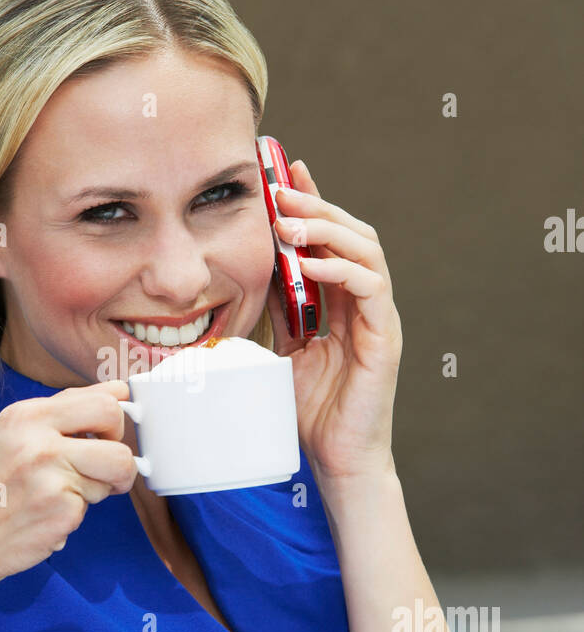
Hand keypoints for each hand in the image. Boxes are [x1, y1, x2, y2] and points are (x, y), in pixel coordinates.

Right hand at [0, 381, 138, 596]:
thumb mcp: (0, 437)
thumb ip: (50, 418)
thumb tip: (111, 398)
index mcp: (24, 416)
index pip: (97, 397)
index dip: (115, 414)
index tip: (116, 429)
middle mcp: (39, 441)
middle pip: (115, 423)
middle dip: (120, 445)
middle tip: (108, 468)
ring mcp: (51, 477)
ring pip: (112, 471)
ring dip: (96, 488)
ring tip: (56, 498)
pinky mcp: (61, 513)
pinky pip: (90, 507)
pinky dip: (72, 516)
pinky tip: (42, 519)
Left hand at [266, 159, 402, 482]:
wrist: (336, 461)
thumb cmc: (308, 414)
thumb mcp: (280, 353)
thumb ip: (275, 314)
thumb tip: (246, 278)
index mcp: (339, 303)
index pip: (327, 239)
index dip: (309, 202)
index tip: (282, 170)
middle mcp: (363, 303)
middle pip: (350, 233)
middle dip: (314, 204)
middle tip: (279, 186)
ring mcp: (378, 318)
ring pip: (364, 250)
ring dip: (326, 228)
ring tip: (288, 220)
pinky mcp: (385, 336)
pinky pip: (371, 286)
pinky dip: (341, 267)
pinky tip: (312, 261)